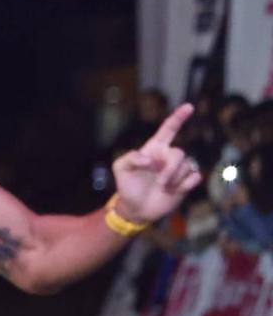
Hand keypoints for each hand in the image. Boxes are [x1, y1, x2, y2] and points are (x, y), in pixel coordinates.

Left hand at [111, 103, 202, 222]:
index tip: (188, 107)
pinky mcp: (186, 182)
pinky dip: (185, 185)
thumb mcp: (120, 169)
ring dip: (174, 179)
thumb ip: (131, 158)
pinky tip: (174, 191)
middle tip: (159, 181)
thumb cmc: (128, 186)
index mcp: (154, 149)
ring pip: (188, 165)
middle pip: (179, 153)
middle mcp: (168, 156)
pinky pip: (196, 176)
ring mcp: (178, 169)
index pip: (168, 129)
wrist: (136, 209)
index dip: (178, 117)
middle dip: (170, 168)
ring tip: (162, 187)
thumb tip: (151, 159)